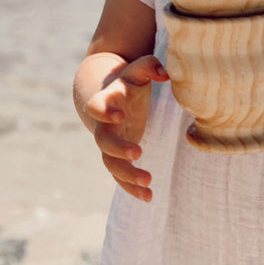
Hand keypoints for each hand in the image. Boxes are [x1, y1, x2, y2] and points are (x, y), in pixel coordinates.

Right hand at [86, 55, 168, 201]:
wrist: (114, 94)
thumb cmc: (131, 81)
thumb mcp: (139, 70)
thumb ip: (150, 67)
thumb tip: (165, 73)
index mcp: (108, 100)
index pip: (97, 106)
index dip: (104, 111)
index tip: (120, 115)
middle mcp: (105, 125)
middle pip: (103, 141)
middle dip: (118, 149)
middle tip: (137, 152)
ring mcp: (111, 143)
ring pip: (111, 164)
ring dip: (127, 175)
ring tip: (149, 181)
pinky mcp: (118, 156)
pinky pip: (120, 176)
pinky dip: (131, 188)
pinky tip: (148, 197)